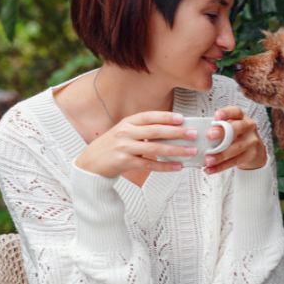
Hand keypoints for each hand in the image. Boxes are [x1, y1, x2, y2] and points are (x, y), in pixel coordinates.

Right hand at [75, 111, 197, 177]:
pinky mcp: (125, 162)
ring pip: (155, 148)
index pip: (149, 116)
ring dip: (176, 150)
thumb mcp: (123, 132)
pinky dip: (166, 165)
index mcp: (127, 122)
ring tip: (190, 151)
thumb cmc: (110, 147)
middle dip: (177, 132)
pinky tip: (177, 166)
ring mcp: (125, 148)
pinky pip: (150, 164)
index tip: (182, 118)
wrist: (90, 164)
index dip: (166, 117)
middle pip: (156, 131)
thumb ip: (142, 130)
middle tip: (192, 134)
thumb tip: (169, 130)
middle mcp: (126, 133)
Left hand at [204, 106, 266, 173]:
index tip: (216, 117)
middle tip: (210, 136)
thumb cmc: (238, 136)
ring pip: (236, 148)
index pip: (236, 111)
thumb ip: (220, 127)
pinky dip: (221, 166)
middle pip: (237, 128)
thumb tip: (199, 133)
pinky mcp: (251, 155)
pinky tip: (211, 169)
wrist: (255, 150)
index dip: (226, 113)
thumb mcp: (232, 127)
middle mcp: (249, 127)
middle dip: (223, 132)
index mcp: (242, 117)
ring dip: (220, 155)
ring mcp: (252, 141)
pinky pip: (234, 161)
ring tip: (208, 159)